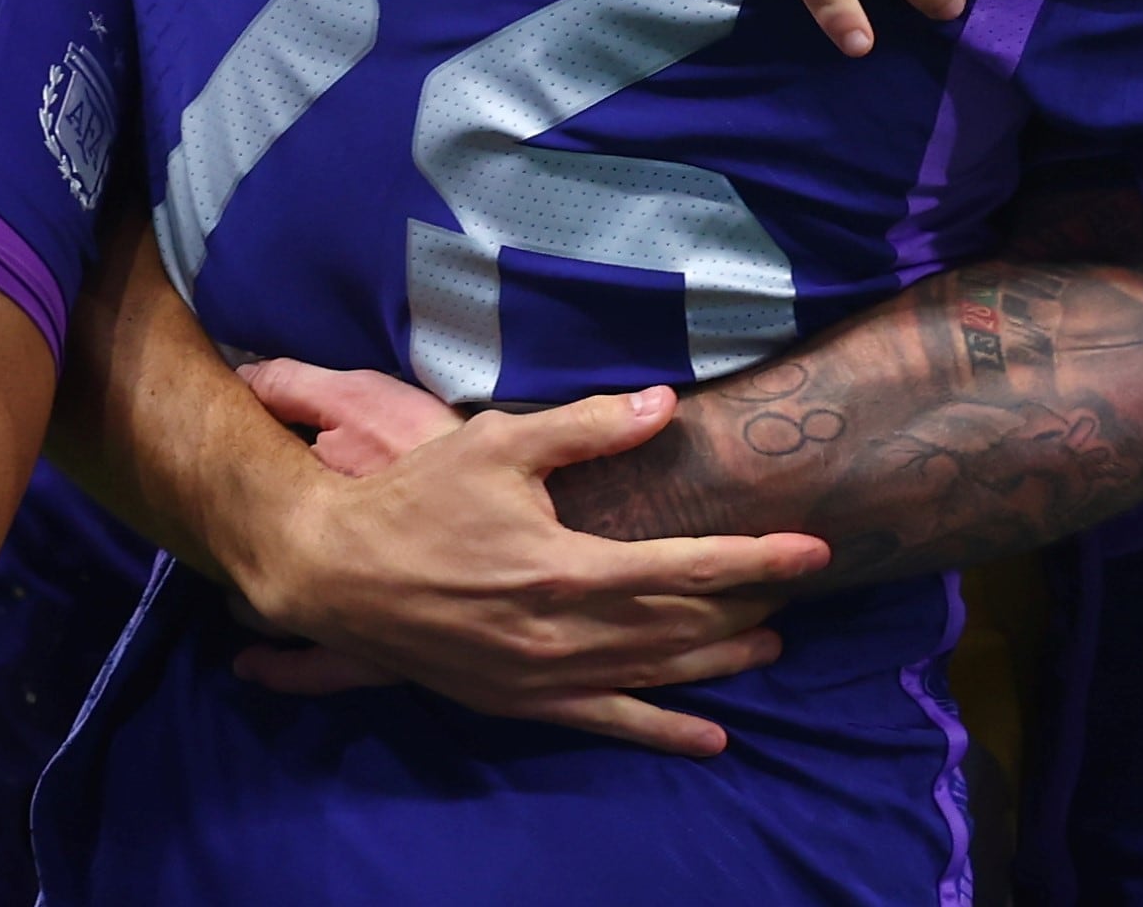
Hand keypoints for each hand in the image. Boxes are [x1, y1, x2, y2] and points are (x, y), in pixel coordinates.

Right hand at [220, 364, 826, 754]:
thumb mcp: (502, 443)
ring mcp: (539, 676)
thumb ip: (590, 429)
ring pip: (651, 673)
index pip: (683, 566)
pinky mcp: (517, 701)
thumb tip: (665, 405)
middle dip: (743, 609)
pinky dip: (661, 730)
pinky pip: (604, 722)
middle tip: (797, 594)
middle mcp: (560, 633)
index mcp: (564, 566)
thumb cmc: (415, 497)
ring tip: (771, 648)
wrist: (330, 570)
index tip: (812, 551)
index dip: (754, 559)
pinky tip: (711, 738)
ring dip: (716, 663)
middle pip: (677, 624)